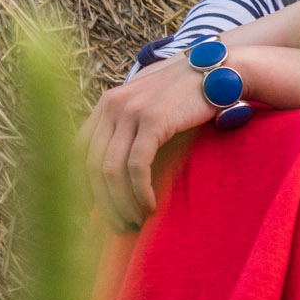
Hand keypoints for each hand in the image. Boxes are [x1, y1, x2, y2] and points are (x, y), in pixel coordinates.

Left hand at [79, 57, 214, 230]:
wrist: (221, 72)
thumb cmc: (190, 98)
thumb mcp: (152, 109)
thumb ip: (132, 131)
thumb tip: (120, 176)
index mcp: (107, 104)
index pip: (79, 151)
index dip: (82, 184)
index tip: (94, 212)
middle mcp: (111, 105)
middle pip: (92, 166)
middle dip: (103, 203)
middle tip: (119, 228)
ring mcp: (130, 110)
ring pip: (111, 170)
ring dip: (121, 203)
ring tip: (135, 223)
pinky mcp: (152, 119)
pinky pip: (136, 166)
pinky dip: (140, 192)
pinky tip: (150, 207)